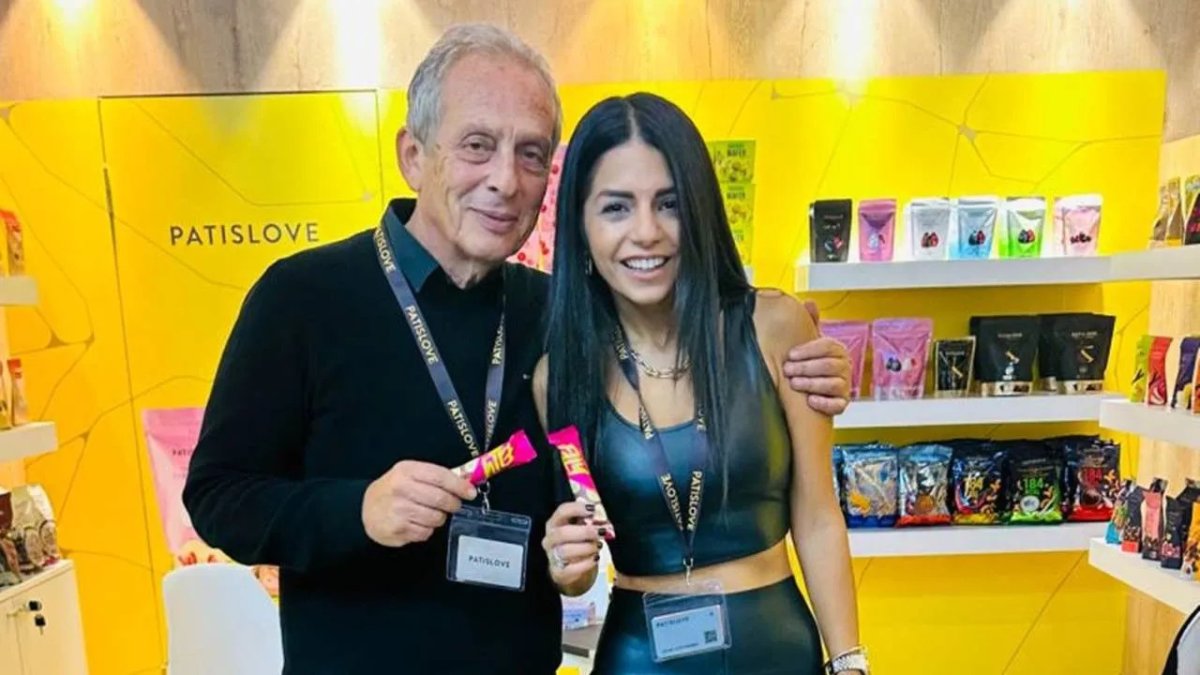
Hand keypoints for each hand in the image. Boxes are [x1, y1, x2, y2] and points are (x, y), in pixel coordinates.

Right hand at [362, 461, 477, 546]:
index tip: (470, 492)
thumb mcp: (410, 474)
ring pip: (435, 518)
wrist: (365, 508)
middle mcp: (401, 489)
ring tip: (431, 513)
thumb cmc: (394, 489)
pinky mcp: (397, 529)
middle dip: (453, 504)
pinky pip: (425, 533)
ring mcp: (397, 510)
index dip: (459, 485)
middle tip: (454, 505)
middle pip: (440, 499)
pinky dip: (426, 530)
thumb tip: (466, 480)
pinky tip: (418, 522)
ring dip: (439, 518)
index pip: (440, 477)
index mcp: (407, 471)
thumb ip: (436, 476)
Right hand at [543, 500, 608, 593]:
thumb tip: (600, 516)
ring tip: (598, 546)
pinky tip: (595, 558)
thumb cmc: (577, 543)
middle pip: (562, 533)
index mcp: (555, 523)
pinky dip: (586, 563)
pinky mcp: (558, 573)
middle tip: (600, 532)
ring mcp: (552, 557)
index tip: (593, 510)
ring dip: (586, 547)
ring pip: (565, 551)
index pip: (561, 511)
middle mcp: (550, 539)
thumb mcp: (581, 529)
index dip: (577, 509)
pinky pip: (570, 569)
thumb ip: (589, 521)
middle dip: (584, 532)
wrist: (571, 569)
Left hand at [784, 300, 851, 415]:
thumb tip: (809, 302)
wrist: (818, 388)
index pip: (828, 346)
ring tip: (794, 383)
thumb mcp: (812, 343)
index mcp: (837, 350)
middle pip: (829, 366)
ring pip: (832, 384)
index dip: (808, 350)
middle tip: (787, 370)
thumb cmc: (813, 362)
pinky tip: (810, 401)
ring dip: (811, 384)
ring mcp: (845, 386)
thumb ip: (810, 324)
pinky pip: (838, 405)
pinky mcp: (842, 404)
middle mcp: (844, 367)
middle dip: (806, 368)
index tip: (791, 354)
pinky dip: (825, 403)